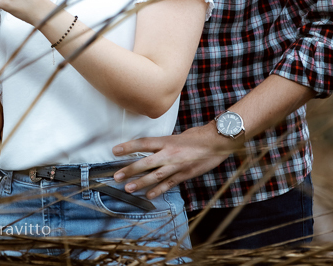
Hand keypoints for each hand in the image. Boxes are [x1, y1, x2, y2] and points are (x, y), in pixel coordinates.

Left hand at [111, 122, 241, 198]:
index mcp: (166, 141)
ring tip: (128, 188)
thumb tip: (150, 148)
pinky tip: (149, 196)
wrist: (217, 143)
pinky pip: (169, 184)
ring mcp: (176, 166)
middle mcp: (169, 154)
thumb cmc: (198, 136)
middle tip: (117, 176)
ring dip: (140, 183)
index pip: (143, 143)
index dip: (128, 147)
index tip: (115, 151)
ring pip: (155, 176)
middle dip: (130, 170)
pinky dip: (158, 190)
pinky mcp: (184, 175)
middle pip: (145, 163)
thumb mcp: (178, 135)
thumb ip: (164, 143)